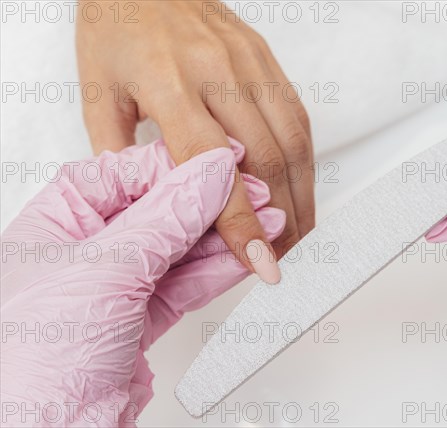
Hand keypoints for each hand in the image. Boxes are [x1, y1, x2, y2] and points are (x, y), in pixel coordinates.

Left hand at [0, 142, 284, 425]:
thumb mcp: (107, 267)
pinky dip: (221, 269)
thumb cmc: (33, 361)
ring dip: (227, 238)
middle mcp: (89, 244)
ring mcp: (119, 280)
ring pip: (183, 246)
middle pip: (164, 208)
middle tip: (255, 197)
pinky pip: (190, 280)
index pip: (132, 171)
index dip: (183, 165)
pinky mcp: (143, 313)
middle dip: (214, 205)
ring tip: (265, 227)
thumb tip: (208, 173)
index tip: (225, 163)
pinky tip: (246, 256)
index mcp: (62, 217)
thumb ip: (167, 216)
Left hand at [76, 0, 313, 282]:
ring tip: (297, 234)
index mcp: (169, 83)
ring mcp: (251, 64)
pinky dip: (305, 161)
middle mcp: (219, 72)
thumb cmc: (116, 29)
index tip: (259, 263)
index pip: (214, 166)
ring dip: (302, 195)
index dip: (241, 222)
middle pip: (267, 158)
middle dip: (281, 219)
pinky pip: (298, 117)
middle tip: (280, 258)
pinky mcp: (268, 61)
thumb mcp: (98, 93)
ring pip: (293, 140)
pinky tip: (300, 188)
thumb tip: (150, 208)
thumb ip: (120, 156)